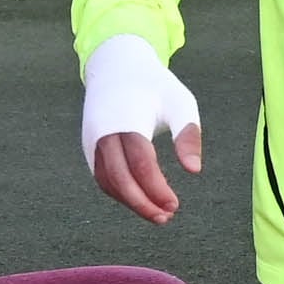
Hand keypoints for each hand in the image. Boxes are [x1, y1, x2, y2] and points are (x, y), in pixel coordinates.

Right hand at [81, 34, 201, 222]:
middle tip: (166, 217)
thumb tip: (194, 171)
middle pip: (119, 178)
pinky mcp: (88, 146)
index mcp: (128, 119)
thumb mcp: (180, 102)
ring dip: (130, 202)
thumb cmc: (155, 86)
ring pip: (107, 181)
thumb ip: (188, 134)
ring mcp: (92, 140)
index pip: (140, 164)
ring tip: (157, 213)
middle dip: (142, 203)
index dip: (156, 189)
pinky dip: (119, 192)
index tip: (174, 205)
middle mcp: (104, 132)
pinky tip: (141, 199)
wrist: (117, 67)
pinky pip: (102, 176)